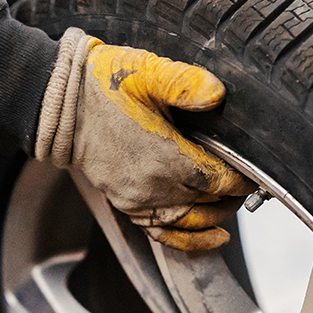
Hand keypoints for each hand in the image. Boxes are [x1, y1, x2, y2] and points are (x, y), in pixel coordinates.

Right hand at [35, 28, 253, 249]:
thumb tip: (218, 95)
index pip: (220, 180)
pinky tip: (213, 237)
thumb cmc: (103, 85)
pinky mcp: (126, 205)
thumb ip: (185, 83)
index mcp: (165, 158)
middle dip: (234, 194)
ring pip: (191, 223)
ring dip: (217, 216)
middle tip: (247, 180)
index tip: (254, 169)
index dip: (242, 178)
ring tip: (233, 202)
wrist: (59, 105)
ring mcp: (138, 200)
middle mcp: (154, 187)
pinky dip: (190, 240)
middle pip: (210, 204)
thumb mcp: (147, 73)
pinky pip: (164, 234)